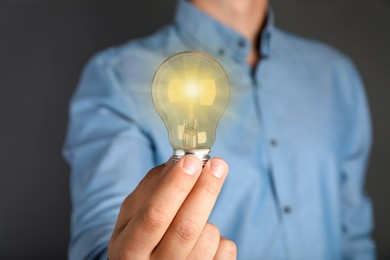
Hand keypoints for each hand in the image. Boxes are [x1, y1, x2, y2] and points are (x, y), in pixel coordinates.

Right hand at [108, 155, 236, 259]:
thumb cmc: (140, 235)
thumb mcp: (134, 214)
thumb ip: (153, 187)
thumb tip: (181, 160)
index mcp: (128, 250)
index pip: (153, 217)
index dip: (174, 187)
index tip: (192, 160)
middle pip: (185, 228)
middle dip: (204, 190)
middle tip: (218, 164)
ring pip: (208, 236)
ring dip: (207, 217)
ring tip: (192, 219)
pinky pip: (225, 249)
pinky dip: (219, 237)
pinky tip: (201, 241)